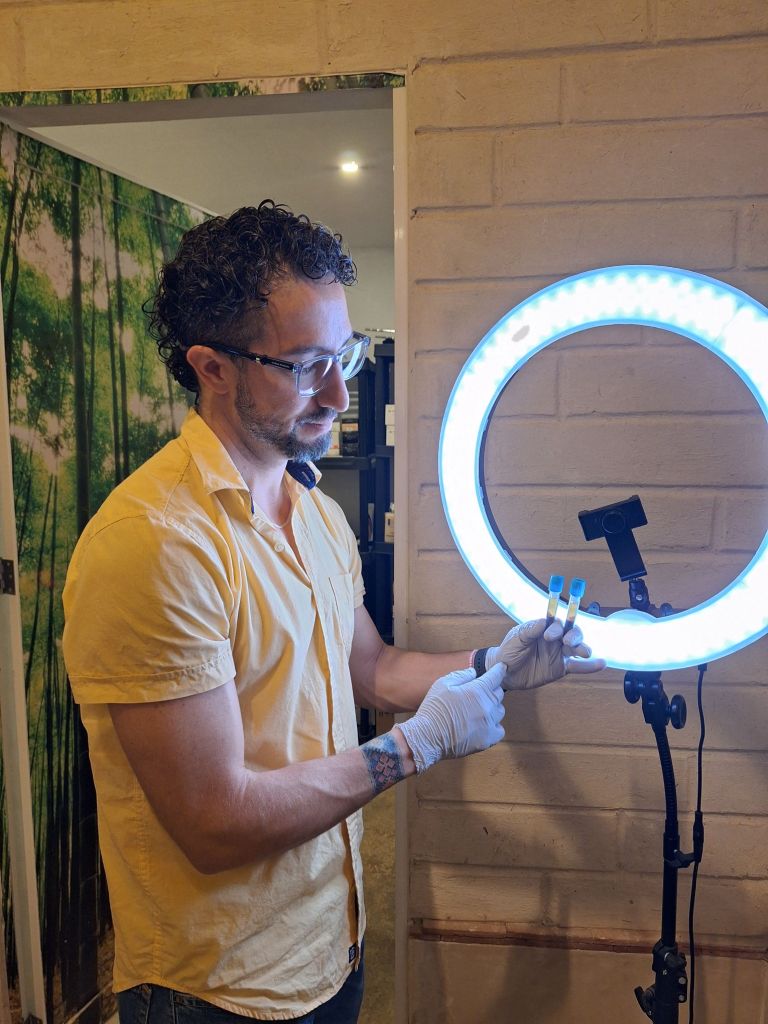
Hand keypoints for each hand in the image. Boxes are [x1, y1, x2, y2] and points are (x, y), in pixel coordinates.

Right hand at [395, 664, 505, 772]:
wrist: (427, 738)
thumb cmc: (434, 709)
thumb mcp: (442, 684)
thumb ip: (461, 675)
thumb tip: (474, 672)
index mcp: (476, 691)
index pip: (495, 676)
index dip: (499, 670)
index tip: (501, 667)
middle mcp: (487, 707)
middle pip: (499, 693)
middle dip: (492, 689)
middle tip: (480, 691)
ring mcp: (489, 725)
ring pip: (499, 711)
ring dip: (492, 707)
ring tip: (479, 709)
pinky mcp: (487, 740)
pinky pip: (499, 730)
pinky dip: (493, 726)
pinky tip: (483, 725)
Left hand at [484, 618, 605, 690]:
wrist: (505, 672)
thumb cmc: (509, 650)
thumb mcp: (516, 639)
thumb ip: (530, 631)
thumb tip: (544, 622)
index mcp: (544, 628)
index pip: (556, 623)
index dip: (557, 627)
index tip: (549, 635)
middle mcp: (555, 639)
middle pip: (571, 632)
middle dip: (573, 636)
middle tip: (567, 642)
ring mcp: (559, 653)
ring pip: (576, 648)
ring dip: (583, 648)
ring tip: (586, 653)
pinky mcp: (561, 668)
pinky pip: (578, 666)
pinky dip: (590, 666)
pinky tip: (601, 663)